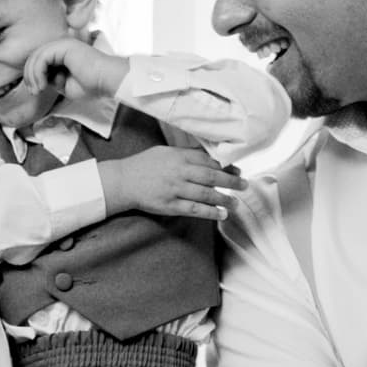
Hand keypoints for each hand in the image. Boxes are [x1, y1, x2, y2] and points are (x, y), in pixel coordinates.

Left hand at [28, 35, 126, 104]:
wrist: (106, 81)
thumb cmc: (91, 85)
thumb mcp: (64, 85)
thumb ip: (51, 80)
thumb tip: (38, 80)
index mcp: (62, 53)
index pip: (39, 61)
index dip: (33, 76)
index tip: (35, 92)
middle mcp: (61, 46)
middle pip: (34, 57)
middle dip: (30, 76)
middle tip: (34, 92)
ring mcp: (62, 44)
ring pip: (36, 57)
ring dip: (33, 76)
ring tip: (38, 90)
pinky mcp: (63, 46)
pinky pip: (42, 57)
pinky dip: (38, 72)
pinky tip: (43, 84)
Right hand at [107, 142, 245, 222]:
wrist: (122, 181)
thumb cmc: (144, 165)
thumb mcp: (165, 152)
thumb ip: (187, 154)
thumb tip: (210, 155)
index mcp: (179, 156)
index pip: (208, 160)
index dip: (226, 166)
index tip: (238, 169)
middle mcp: (179, 172)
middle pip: (212, 176)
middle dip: (232, 181)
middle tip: (245, 185)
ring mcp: (175, 189)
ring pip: (206, 194)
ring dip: (224, 199)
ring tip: (236, 203)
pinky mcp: (170, 205)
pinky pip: (194, 209)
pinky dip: (210, 213)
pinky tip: (222, 215)